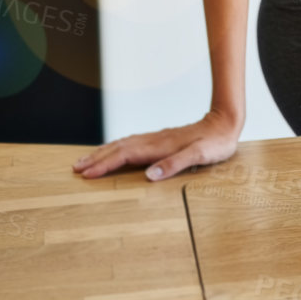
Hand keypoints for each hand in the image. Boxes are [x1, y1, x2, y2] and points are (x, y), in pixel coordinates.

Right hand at [71, 109, 240, 180]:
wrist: (225, 123)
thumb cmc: (215, 143)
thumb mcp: (200, 156)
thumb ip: (175, 164)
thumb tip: (149, 176)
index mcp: (159, 146)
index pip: (124, 156)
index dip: (104, 165)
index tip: (86, 174)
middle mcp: (153, 140)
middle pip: (117, 148)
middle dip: (95, 159)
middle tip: (75, 168)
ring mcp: (156, 139)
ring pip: (122, 144)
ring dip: (102, 152)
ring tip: (86, 161)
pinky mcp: (160, 140)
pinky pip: (131, 144)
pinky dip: (116, 148)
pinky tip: (114, 152)